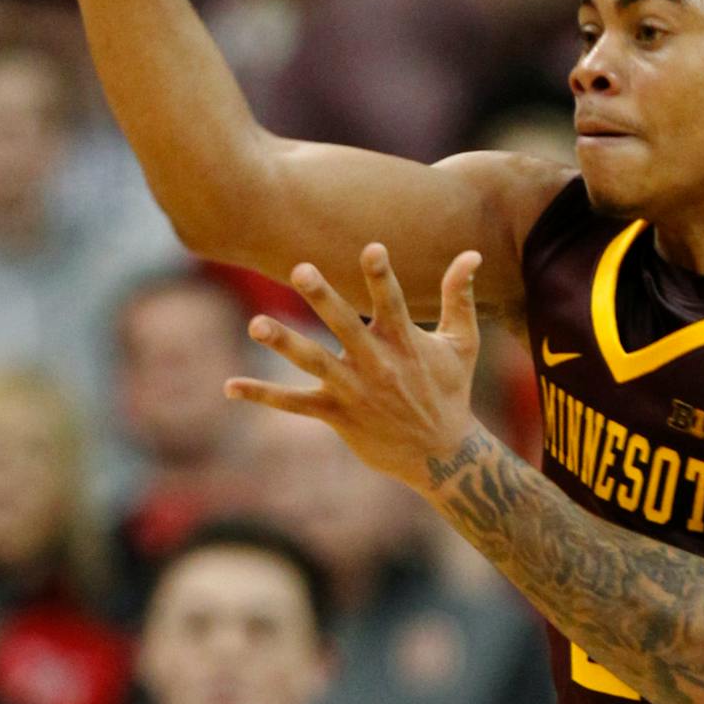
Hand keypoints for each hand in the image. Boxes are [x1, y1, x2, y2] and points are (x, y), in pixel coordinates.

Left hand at [227, 246, 482, 488]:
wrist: (441, 455)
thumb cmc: (452, 391)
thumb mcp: (463, 343)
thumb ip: (461, 297)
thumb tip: (472, 253)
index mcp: (406, 342)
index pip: (393, 303)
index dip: (382, 276)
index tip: (372, 248)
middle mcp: (377, 364)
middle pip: (346, 326)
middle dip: (324, 298)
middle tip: (301, 269)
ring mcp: (355, 391)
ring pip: (314, 363)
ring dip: (285, 343)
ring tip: (255, 324)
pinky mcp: (337, 415)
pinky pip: (294, 404)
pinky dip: (263, 395)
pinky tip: (230, 386)